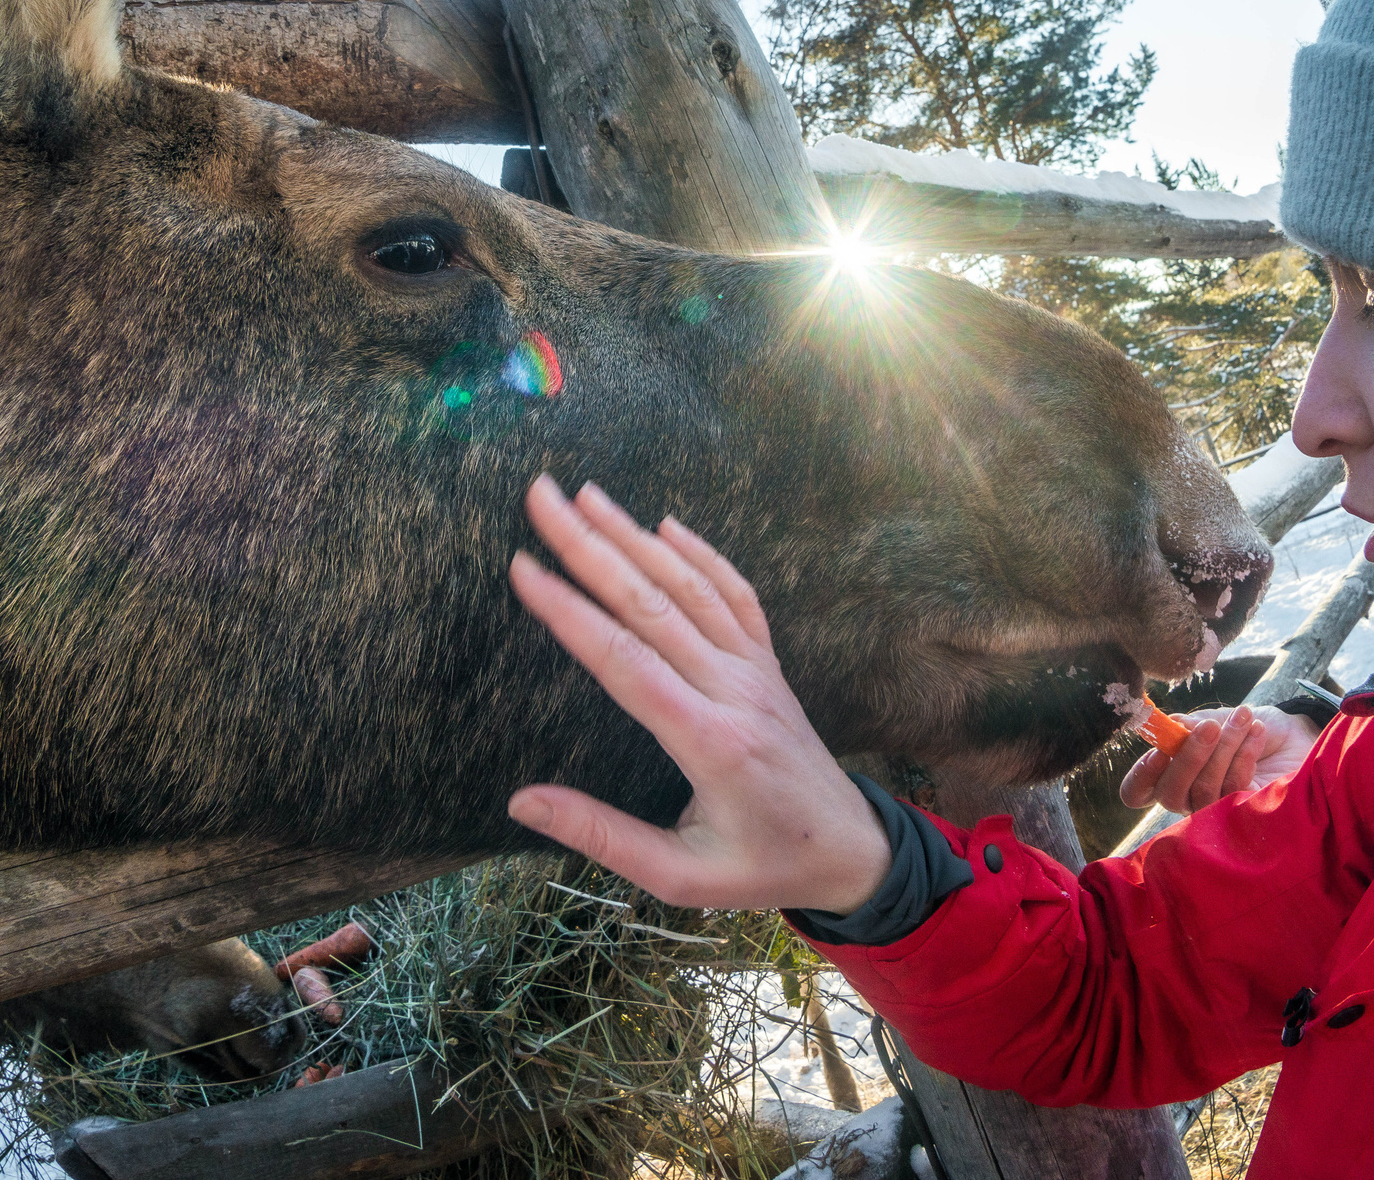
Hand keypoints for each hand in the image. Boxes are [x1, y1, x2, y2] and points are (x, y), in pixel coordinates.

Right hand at [504, 476, 891, 914]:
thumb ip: (602, 837)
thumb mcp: (681, 879)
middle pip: (652, 603)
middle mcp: (734, 690)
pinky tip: (666, 523)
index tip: (523, 568)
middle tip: (540, 497)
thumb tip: (521, 802)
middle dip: (590, 545)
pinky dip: (703, 554)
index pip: (624, 660)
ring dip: (636, 535)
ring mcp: (756, 670)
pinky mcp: (769, 664)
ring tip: (586, 494)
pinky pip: (736, 596)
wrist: (852, 852)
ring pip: (691, 587)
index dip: (569, 611)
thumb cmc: (762, 868)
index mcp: (708, 742)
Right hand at [1118, 705, 1316, 813]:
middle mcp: (1191, 799)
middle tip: (1211, 727)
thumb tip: (1171, 725)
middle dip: (1188, 756)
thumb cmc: (1256, 728)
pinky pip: (1234, 791)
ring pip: (1203, 789)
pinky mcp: (1245, 816)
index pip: (1139, 791)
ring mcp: (1218, 813)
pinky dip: (1243, 758)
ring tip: (1244, 718)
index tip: (1158, 749)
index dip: (1141, 775)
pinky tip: (1257, 735)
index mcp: (1175, 774)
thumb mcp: (1221, 718)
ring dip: (1223, 748)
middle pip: (1169, 793)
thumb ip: (1193, 725)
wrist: (1302, 737)